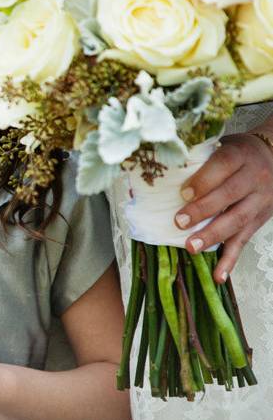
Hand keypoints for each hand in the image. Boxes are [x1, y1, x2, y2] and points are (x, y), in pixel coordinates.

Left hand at [175, 131, 272, 282]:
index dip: (203, 180)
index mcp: (239, 155)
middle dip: (203, 210)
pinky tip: (218, 275)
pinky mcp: (260, 220)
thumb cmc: (237, 152)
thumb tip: (159, 171)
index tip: (183, 193)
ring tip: (190, 247)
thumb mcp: (222, 144)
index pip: (223, 165)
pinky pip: (245, 240)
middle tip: (178, 221)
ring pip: (237, 219)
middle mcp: (254, 177)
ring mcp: (260, 200)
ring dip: (213, 235)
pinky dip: (230, 259)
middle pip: (229, 194)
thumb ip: (198, 156)